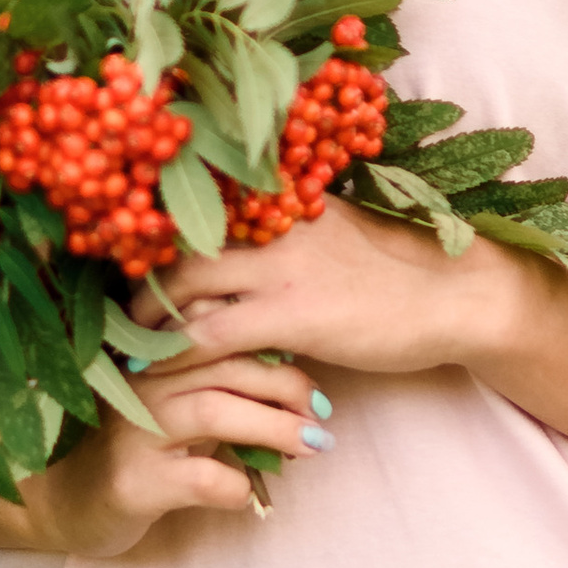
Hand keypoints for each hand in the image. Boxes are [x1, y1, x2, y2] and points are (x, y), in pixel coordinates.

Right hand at [29, 345, 332, 558]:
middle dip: (285, 384)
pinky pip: (199, 477)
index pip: (218, 323)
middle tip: (322, 411)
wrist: (64, 502)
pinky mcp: (134, 481)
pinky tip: (247, 494)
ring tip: (312, 445)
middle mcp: (143, 383)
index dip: (271, 336)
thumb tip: (292, 374)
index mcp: (155, 356)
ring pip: (214, 411)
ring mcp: (135, 430)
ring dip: (273, 427)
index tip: (312, 355)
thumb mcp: (172, 404)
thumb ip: (215, 380)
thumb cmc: (133, 448)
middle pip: (225, 364)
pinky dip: (235, 484)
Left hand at [133, 192, 537, 382]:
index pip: (195, 201)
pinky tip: (149, 373)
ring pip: (181, 285)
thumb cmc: (398, 267)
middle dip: (134, 275)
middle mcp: (271, 219)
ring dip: (142, 317)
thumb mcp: (331, 228)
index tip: (115, 251)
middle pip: (175, 239)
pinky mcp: (291, 314)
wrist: (454, 294)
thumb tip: (233, 242)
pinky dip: (171, 355)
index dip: (150, 229)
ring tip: (122, 342)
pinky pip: (209, 335)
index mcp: (280, 194)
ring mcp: (279, 266)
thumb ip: (282, 228)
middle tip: (113, 306)